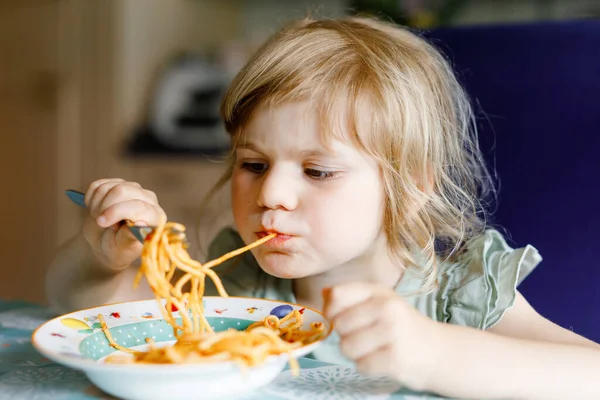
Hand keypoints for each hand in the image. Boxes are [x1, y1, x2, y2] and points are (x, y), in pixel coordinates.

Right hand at [83, 178, 165, 270]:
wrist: (106, 242)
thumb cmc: (119, 248)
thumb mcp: (122, 248)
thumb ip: (129, 237)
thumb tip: (139, 223)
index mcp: (155, 217)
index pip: (139, 206)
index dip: (117, 212)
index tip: (102, 222)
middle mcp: (148, 200)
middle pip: (122, 191)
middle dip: (104, 208)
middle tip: (101, 223)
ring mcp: (134, 189)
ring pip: (108, 188)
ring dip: (96, 205)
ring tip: (100, 219)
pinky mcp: (118, 184)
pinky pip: (98, 186)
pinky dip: (91, 198)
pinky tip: (97, 209)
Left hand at [323, 282, 441, 390]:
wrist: (437, 351)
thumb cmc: (401, 325)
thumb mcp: (379, 301)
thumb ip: (350, 296)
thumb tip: (324, 293)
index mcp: (379, 291)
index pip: (337, 295)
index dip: (331, 310)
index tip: (340, 317)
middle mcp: (387, 307)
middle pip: (339, 324)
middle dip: (346, 335)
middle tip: (365, 336)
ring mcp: (393, 332)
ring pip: (346, 347)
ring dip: (355, 353)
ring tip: (373, 348)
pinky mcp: (395, 358)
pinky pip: (361, 365)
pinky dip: (368, 367)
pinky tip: (382, 360)